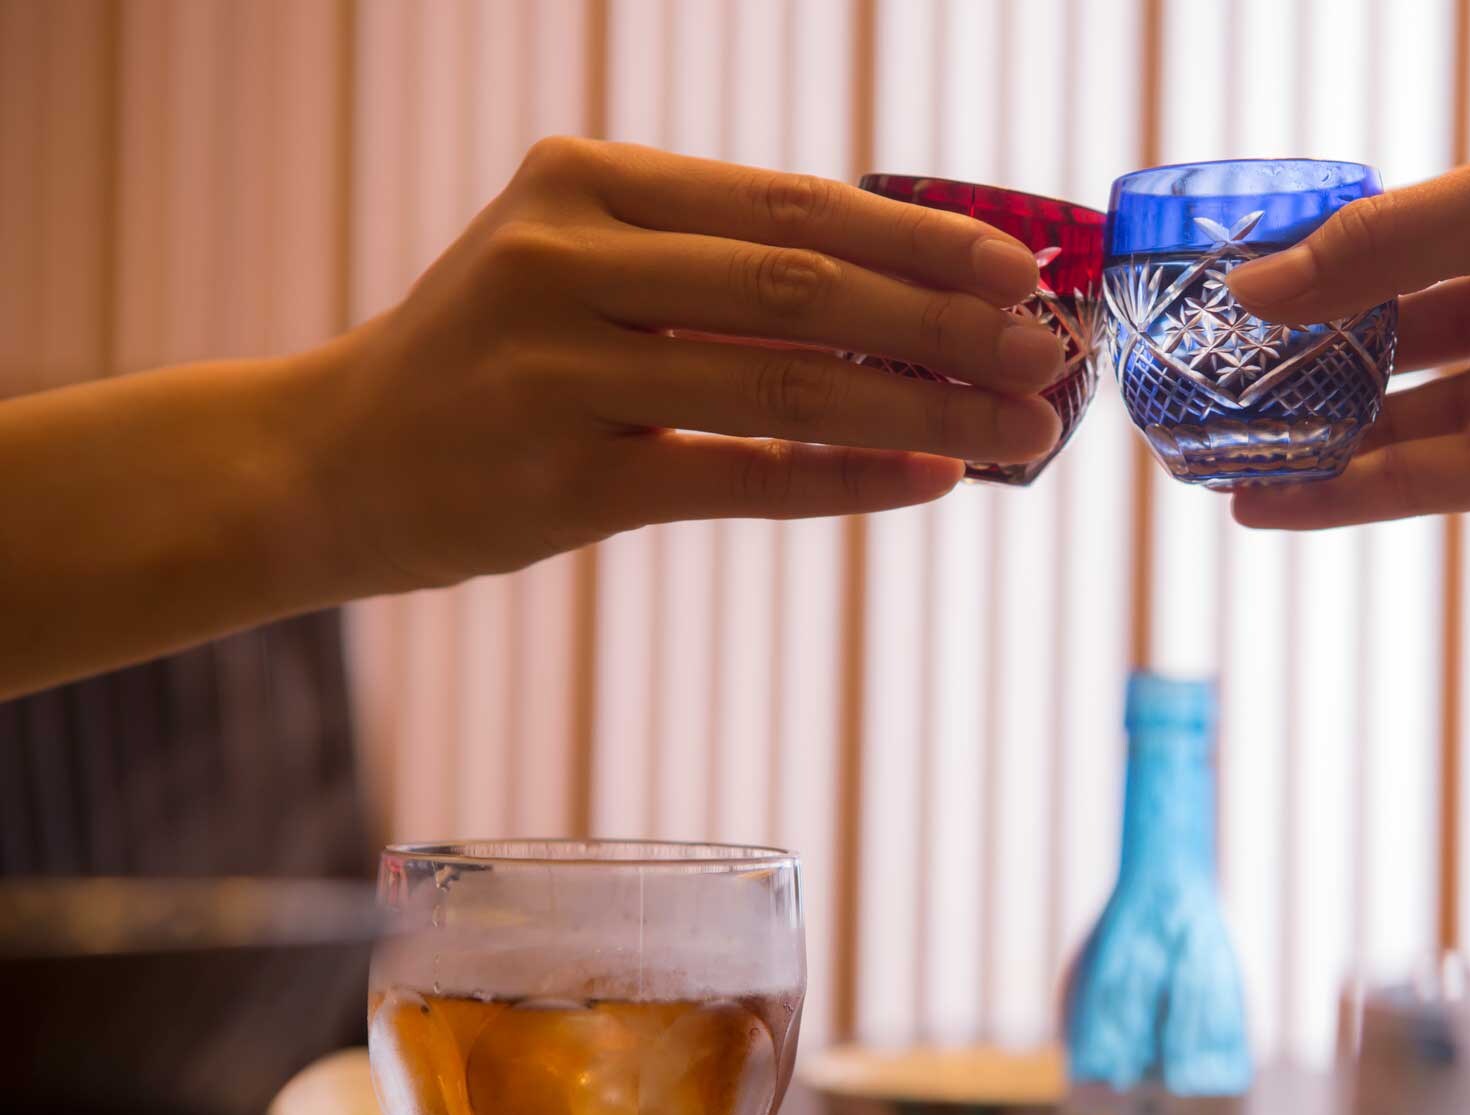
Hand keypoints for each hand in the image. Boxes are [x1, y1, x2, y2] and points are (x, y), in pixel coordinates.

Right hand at [291, 138, 1064, 591]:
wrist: (329, 462)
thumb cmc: (487, 360)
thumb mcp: (577, 267)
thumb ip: (713, 265)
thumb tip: (904, 296)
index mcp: (586, 182)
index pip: (794, 204)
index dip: (921, 239)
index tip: (1020, 269)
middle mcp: (567, 258)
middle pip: (806, 284)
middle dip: (946, 319)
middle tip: (1045, 350)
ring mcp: (560, 369)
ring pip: (788, 378)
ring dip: (928, 404)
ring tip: (1023, 425)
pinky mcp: (563, 481)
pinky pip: (740, 473)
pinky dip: (848, 476)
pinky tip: (932, 478)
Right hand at [1223, 139, 1469, 540]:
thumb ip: (1384, 245)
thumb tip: (1254, 289)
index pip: (1378, 245)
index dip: (1299, 268)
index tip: (1211, 292)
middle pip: (1367, 338)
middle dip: (1282, 361)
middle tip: (1192, 382)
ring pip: (1376, 420)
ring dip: (1292, 439)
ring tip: (1199, 455)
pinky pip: (1407, 483)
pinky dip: (1332, 497)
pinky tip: (1257, 505)